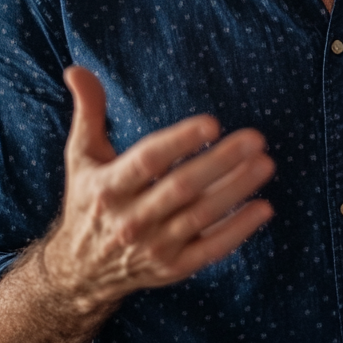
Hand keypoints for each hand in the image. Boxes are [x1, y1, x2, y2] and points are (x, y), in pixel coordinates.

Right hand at [44, 66, 275, 310]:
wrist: (78, 273)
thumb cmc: (88, 202)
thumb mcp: (81, 157)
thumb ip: (88, 112)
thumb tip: (77, 69)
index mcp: (108, 187)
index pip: (148, 161)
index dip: (180, 141)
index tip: (212, 123)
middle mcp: (130, 220)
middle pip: (181, 188)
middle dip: (221, 162)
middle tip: (256, 138)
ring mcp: (154, 247)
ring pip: (201, 217)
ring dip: (236, 190)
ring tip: (265, 163)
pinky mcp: (173, 268)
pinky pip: (210, 250)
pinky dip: (238, 230)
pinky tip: (263, 207)